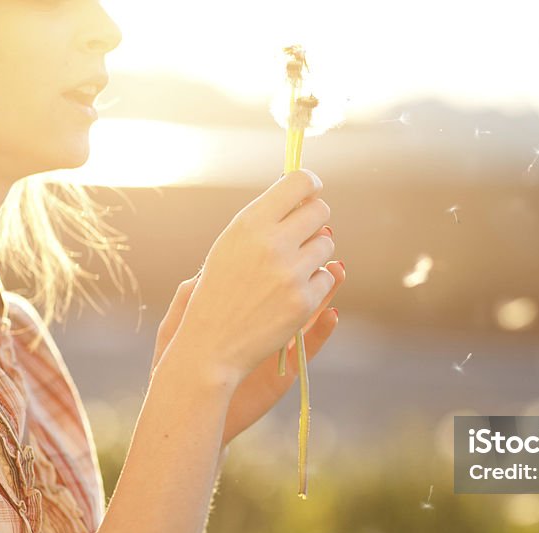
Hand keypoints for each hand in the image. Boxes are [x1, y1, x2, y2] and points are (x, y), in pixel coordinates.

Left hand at [152, 232, 344, 446]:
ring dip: (329, 286)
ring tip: (338, 269)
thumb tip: (195, 274)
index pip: (270, 266)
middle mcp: (267, 315)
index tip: (288, 224)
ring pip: (314, 308)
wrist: (193, 396)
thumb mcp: (177, 321)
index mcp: (245, 298)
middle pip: (299, 279)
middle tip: (323, 236)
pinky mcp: (288, 367)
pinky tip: (332, 314)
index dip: (281, 245)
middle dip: (314, 256)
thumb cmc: (182, 358)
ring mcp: (281, 340)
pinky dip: (324, 329)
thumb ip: (187, 296)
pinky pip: (312, 345)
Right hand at [155, 170, 335, 385]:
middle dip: (315, 219)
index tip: (312, 190)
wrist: (211, 344)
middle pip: (320, 211)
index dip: (310, 183)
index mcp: (249, 223)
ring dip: (315, 253)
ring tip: (289, 269)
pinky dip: (313, 284)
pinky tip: (289, 294)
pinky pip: (326, 278)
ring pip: (327, 244)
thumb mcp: (230, 245)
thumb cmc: (218, 290)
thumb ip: (263, 219)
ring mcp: (291, 273)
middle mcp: (272, 243)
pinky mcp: (304, 301)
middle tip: (304, 232)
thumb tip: (302, 192)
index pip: (299, 182)